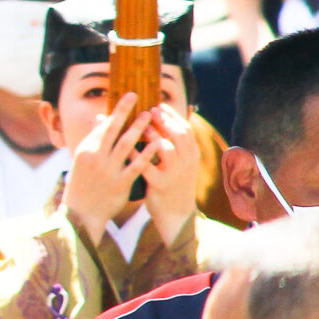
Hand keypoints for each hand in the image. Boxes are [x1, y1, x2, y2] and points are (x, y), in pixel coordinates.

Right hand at [63, 93, 154, 242]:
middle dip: (127, 112)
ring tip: (150, 116)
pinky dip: (146, 154)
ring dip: (139, 128)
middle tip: (139, 98)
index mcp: (86, 149)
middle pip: (114, 130)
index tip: (130, 96)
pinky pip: (135, 166)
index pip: (104, 124)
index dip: (118, 110)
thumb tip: (101, 118)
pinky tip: (156, 144)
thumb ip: (94, 139)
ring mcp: (108, 170)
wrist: (81, 211)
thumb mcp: (82, 158)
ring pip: (126, 145)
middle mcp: (96, 156)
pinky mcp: (119, 183)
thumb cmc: (83, 182)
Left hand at [139, 103, 199, 245]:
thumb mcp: (181, 163)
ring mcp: (175, 174)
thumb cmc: (174, 183)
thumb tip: (165, 121)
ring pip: (167, 149)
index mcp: (192, 155)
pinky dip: (137, 154)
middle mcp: (187, 162)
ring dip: (153, 135)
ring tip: (141, 127)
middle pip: (179, 134)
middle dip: (164, 120)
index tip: (159, 105)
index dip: (173, 115)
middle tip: (149, 110)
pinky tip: (125, 147)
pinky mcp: (161, 185)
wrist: (176, 214)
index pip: (186, 129)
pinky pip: (147, 166)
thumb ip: (175, 144)